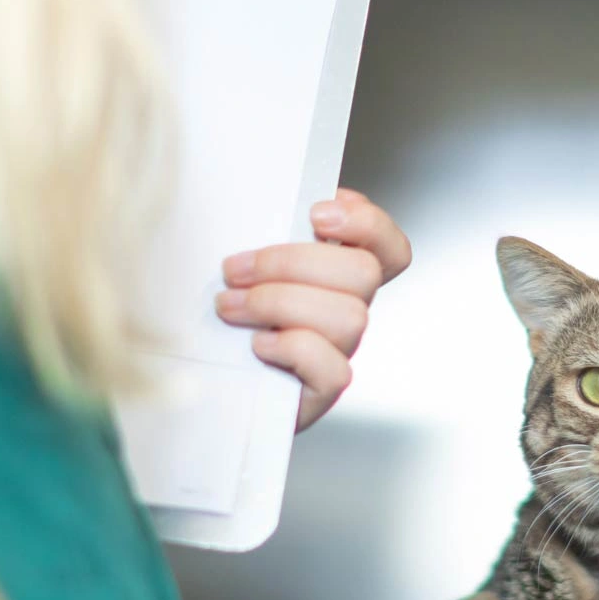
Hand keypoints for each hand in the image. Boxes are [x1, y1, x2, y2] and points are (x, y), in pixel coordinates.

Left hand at [215, 188, 411, 431]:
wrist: (210, 389)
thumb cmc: (225, 325)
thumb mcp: (244, 271)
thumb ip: (266, 237)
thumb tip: (263, 208)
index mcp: (338, 278)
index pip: (388, 248)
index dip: (369, 225)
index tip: (315, 214)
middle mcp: (347, 312)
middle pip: (363, 272)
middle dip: (292, 262)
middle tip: (235, 269)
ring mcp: (339, 352)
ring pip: (348, 316)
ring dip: (280, 302)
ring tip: (231, 307)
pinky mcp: (323, 391)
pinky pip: (333, 368)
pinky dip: (292, 348)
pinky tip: (258, 346)